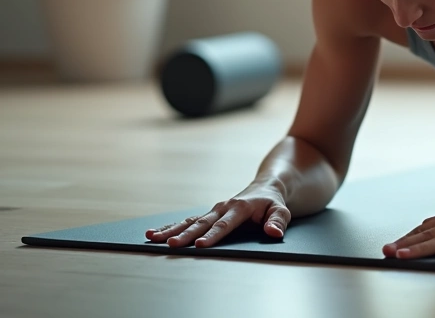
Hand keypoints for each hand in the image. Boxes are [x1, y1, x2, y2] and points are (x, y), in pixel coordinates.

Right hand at [145, 182, 290, 247]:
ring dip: (171, 230)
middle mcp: (223, 208)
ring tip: (152, 237)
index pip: (225, 225)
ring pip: (190, 221)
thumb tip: (274, 233)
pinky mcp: (207, 215)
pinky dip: (171, 227)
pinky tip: (154, 233)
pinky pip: (187, 221)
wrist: (265, 189)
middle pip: (202, 223)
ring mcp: (213, 211)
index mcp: (240, 208)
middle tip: (171, 245)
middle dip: (186, 235)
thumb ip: (278, 221)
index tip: (200, 245)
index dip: (213, 235)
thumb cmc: (273, 204)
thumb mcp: (281, 211)